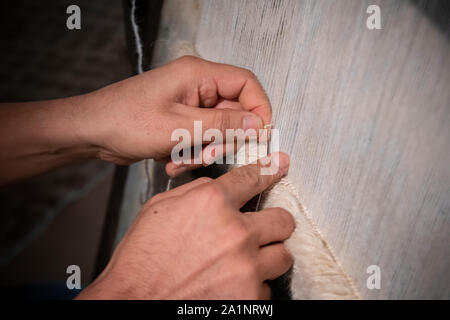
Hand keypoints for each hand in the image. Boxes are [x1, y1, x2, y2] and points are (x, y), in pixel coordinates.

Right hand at [77, 152, 293, 298]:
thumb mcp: (160, 208)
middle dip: (274, 223)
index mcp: (211, 203)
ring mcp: (245, 267)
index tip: (280, 166)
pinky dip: (254, 286)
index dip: (270, 170)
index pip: (253, 178)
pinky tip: (232, 285)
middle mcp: (235, 232)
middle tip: (262, 229)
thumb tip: (219, 187)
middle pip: (282, 220)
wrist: (133, 302)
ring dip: (267, 256)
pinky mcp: (249, 298)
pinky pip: (267, 288)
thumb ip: (196, 191)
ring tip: (245, 261)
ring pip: (282, 256)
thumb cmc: (141, 259)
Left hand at [81, 56, 271, 175]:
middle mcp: (196, 86)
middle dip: (223, 140)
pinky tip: (171, 161)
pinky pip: (200, 139)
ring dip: (204, 150)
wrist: (92, 132)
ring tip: (181, 160)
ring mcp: (188, 105)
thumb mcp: (180, 127)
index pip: (246, 83)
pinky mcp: (181, 121)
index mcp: (198, 75)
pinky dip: (191, 153)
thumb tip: (258, 124)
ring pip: (217, 130)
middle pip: (233, 112)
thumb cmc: (126, 121)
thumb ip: (223, 125)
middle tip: (207, 155)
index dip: (259, 109)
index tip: (260, 135)